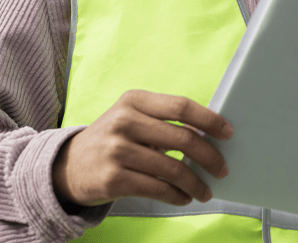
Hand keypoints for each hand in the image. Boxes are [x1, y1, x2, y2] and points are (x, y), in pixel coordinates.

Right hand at [52, 89, 231, 207]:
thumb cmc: (112, 139)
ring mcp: (117, 150)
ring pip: (173, 167)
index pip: (181, 106)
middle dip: (209, 156)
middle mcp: (125, 121)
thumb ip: (163, 121)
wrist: (69, 165)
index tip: (227, 132)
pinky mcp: (114, 178)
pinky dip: (177, 195)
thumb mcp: (132, 118)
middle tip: (222, 168)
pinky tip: (184, 197)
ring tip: (205, 190)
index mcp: (134, 100)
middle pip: (182, 137)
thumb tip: (208, 135)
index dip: (209, 119)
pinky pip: (158, 188)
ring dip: (196, 182)